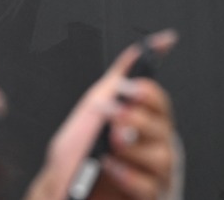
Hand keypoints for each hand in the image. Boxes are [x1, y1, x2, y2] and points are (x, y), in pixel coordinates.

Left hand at [30, 33, 177, 199]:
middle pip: (163, 128)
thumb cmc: (82, 144)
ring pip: (161, 158)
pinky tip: (110, 166)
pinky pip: (150, 187)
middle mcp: (153, 144)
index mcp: (146, 119)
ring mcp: (151, 172)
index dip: (146, 93)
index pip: (160, 101)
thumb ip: (125, 69)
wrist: (60, 183)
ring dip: (133, 147)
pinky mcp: (145, 195)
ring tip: (110, 142)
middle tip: (110, 115)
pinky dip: (129, 175)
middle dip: (135, 118)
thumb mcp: (99, 98)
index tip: (126, 89)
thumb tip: (159, 40)